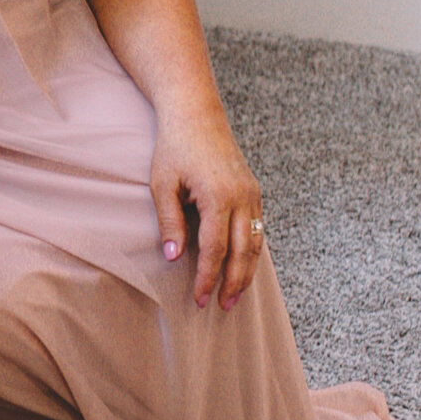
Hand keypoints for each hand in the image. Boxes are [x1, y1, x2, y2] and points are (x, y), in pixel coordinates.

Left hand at [150, 110, 265, 311]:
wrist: (196, 113)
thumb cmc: (174, 147)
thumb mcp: (163, 184)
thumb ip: (169, 222)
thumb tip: (172, 258)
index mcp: (219, 197)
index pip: (214, 250)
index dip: (207, 277)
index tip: (198, 298)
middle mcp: (242, 197)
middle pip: (243, 252)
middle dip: (234, 283)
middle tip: (222, 306)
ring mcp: (252, 193)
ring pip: (256, 242)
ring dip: (248, 271)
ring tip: (235, 294)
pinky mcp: (253, 190)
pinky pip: (257, 227)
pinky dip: (252, 250)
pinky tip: (243, 265)